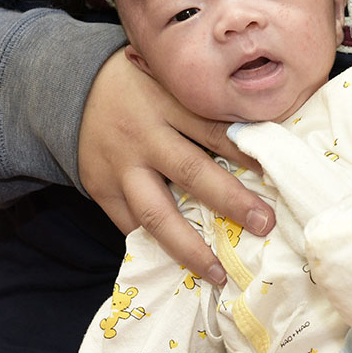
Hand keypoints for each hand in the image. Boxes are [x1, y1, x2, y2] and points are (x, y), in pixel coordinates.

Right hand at [78, 49, 275, 281]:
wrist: (73, 89)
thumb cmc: (141, 84)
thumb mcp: (172, 80)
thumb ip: (206, 104)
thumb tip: (261, 137)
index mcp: (168, 102)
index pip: (215, 129)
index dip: (248, 154)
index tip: (277, 177)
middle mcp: (144, 134)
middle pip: (192, 172)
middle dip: (232, 202)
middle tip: (265, 224)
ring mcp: (120, 165)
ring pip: (156, 213)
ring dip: (189, 247)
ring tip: (217, 272)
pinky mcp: (100, 187)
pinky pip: (128, 225)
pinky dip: (154, 246)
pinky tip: (179, 267)